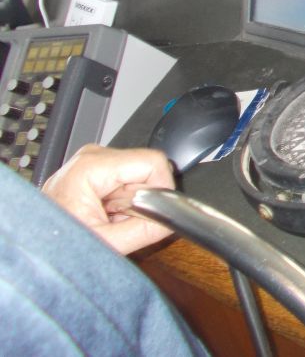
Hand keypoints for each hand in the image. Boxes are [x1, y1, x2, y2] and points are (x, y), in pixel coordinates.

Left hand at [42, 144, 175, 254]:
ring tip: (108, 218)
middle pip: (145, 168)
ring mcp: (92, 159)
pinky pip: (126, 177)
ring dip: (131, 200)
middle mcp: (92, 155)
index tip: (152, 212)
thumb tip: (174, 219)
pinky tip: (104, 212)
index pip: (153, 162)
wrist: (32, 244)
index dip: (161, 189)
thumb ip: (145, 230)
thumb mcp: (107, 244)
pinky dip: (122, 199)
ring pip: (138, 174)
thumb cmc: (55, 244)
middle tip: (118, 220)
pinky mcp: (94, 166)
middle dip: (142, 198)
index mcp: (91, 167)